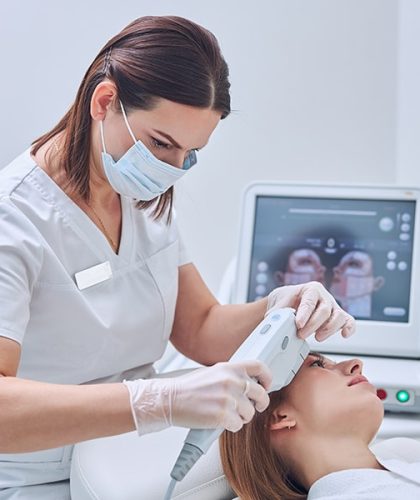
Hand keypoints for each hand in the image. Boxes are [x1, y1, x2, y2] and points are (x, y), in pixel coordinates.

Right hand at [123, 360, 271, 435]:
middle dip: (259, 404)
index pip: (259, 367)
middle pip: (261, 393)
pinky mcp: (223, 415)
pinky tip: (219, 421)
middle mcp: (231, 380)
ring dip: (241, 417)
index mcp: (229, 367)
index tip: (266, 385)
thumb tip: (249, 383)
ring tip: (227, 414)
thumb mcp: (213, 373)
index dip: (267, 377)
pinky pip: (238, 425)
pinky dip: (230, 427)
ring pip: (250, 413)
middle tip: (252, 408)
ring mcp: (228, 397)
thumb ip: (231, 375)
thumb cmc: (189, 388)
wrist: (170, 399)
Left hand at [266, 281, 355, 340]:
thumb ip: (278, 312)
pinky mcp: (338, 317)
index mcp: (310, 289)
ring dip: (329, 329)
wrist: (289, 301)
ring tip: (317, 338)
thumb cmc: (286, 300)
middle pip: (324, 310)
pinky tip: (344, 335)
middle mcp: (324, 296)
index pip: (310, 300)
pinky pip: (349, 321)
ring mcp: (332, 306)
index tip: (298, 324)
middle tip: (301, 334)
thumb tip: (274, 321)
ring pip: (338, 316)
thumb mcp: (278, 302)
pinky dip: (349, 328)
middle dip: (313, 325)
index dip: (305, 313)